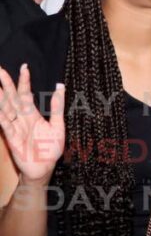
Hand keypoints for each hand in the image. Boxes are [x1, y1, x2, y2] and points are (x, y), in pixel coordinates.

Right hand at [0, 64, 63, 183]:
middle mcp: (21, 118)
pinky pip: (6, 126)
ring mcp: (15, 128)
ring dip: (0, 98)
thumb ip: (57, 108)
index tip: (24, 67)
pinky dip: (1, 118)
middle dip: (6, 84)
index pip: (26, 94)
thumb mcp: (58, 126)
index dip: (25, 81)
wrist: (45, 168)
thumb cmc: (51, 148)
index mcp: (32, 114)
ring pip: (5, 109)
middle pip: (12, 98)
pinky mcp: (12, 139)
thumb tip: (60, 87)